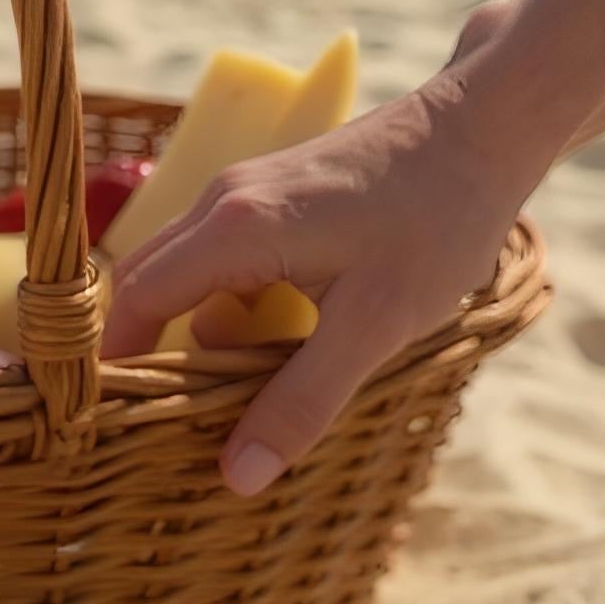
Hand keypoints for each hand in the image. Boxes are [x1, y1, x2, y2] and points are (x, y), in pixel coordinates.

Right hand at [100, 51, 544, 495]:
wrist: (487, 125)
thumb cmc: (438, 221)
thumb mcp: (376, 326)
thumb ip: (302, 402)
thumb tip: (237, 477)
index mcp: (233, 230)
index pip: (135, 303)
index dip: (118, 366)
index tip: (117, 422)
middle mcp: (223, 200)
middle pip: (149, 285)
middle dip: (156, 354)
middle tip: (178, 421)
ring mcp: (248, 189)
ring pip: (191, 274)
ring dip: (208, 332)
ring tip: (249, 390)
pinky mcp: (277, 191)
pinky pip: (227, 258)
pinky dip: (239, 305)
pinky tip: (291, 337)